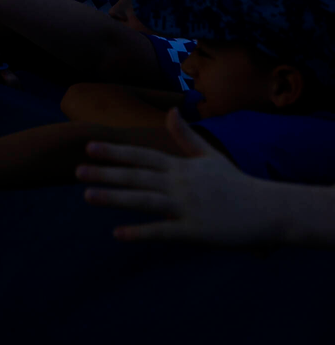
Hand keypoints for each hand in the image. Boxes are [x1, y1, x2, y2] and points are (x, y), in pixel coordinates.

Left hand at [76, 108, 270, 244]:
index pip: (142, 156)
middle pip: (136, 176)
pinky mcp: (194, 230)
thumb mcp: (209, 156)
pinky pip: (162, 231)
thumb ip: (186, 136)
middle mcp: (180, 184)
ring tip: (86, 196)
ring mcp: (186, 207)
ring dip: (114, 198)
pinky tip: (117, 234)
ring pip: (144, 201)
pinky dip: (140, 233)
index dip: (115, 151)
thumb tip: (171, 111)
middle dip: (106, 173)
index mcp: (181, 167)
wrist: (269, 210)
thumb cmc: (236, 184)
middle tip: (75, 170)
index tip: (89, 147)